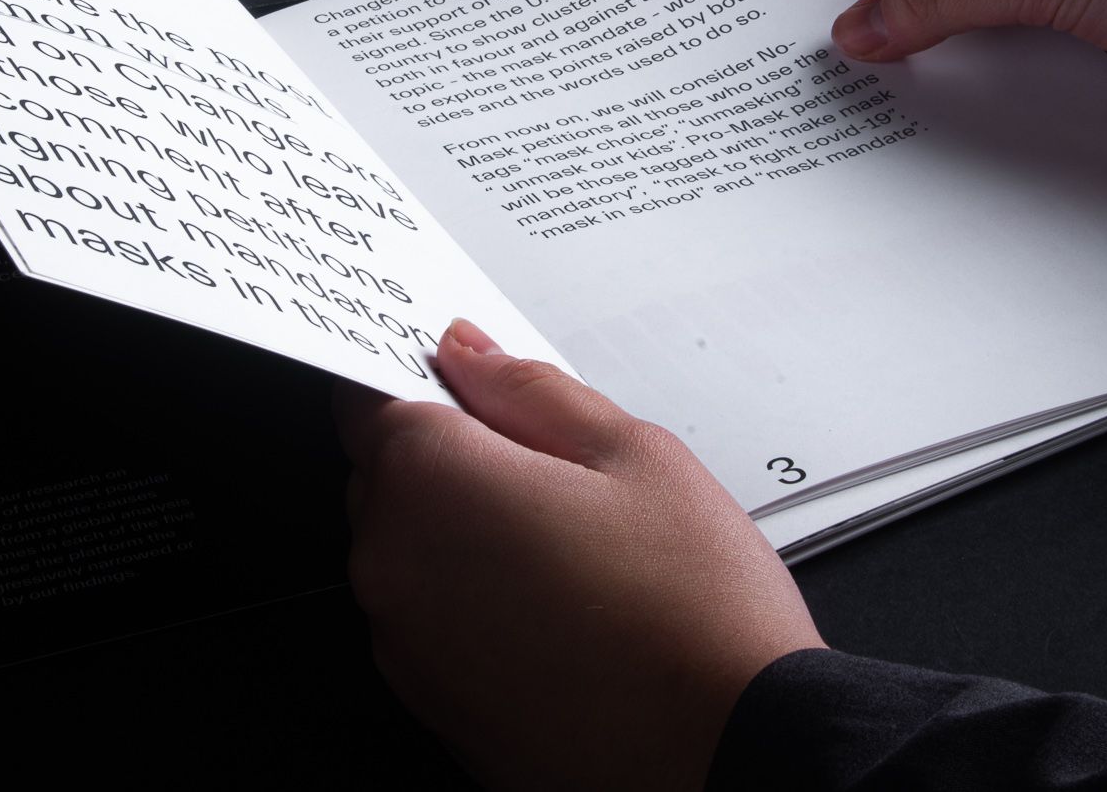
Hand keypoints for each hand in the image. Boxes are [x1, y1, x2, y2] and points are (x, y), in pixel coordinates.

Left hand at [336, 319, 821, 790]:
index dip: (426, 380)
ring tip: (578, 555)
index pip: (371, 397)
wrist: (735, 759)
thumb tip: (470, 355)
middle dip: (454, 461)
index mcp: (430, 483)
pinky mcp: (434, 708)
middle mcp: (392, 567)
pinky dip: (477, 608)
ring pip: (412, 554)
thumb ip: (532, 392)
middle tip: (561, 475)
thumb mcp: (634, 453)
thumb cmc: (697, 613)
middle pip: (389, 477)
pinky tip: (565, 614)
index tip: (475, 384)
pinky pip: (435, 626)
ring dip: (466, 538)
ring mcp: (407, 649)